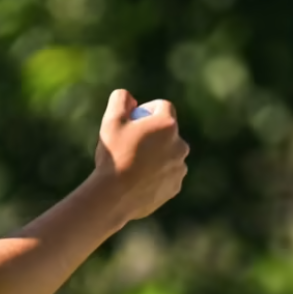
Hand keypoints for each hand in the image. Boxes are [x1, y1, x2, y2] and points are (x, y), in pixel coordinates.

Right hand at [93, 88, 188, 220]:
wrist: (114, 196)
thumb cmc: (114, 155)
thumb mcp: (111, 121)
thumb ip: (120, 99)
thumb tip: (129, 97)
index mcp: (167, 125)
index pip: (163, 107)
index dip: (147, 110)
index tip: (134, 119)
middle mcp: (180, 145)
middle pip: (167, 132)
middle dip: (153, 133)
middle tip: (131, 143)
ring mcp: (180, 168)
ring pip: (168, 154)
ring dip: (156, 154)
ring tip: (133, 164)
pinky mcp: (175, 186)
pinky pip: (167, 174)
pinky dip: (156, 174)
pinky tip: (138, 180)